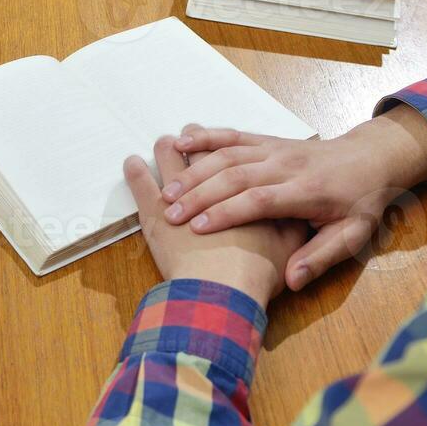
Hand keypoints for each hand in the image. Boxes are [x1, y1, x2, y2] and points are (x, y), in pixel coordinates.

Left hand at [127, 137, 304, 307]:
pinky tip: (131, 164)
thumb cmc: (259, 273)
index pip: (241, 160)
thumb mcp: (289, 249)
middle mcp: (214, 187)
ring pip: (175, 164)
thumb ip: (295, 231)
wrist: (225, 291)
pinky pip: (142, 185)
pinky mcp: (158, 215)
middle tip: (185, 134)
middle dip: (199, 143)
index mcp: (247, 190)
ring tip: (162, 143)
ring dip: (168, 150)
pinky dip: (136, 172)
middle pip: (206, 157)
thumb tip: (294, 221)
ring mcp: (184, 198)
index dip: (230, 150)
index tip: (221, 143)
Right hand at [162, 109, 426, 289]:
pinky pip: (232, 136)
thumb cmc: (360, 203)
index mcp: (307, 191)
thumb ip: (320, 257)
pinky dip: (205, 137)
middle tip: (170, 214)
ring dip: (195, 171)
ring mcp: (274, 149)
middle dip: (199, 194)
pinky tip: (181, 143)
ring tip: (167, 191)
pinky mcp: (266, 140)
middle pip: (236, 176)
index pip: (259, 200)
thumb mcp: (353, 236)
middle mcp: (286, 165)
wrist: (371, 159)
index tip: (196, 229)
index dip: (226, 212)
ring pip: (228, 155)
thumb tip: (292, 281)